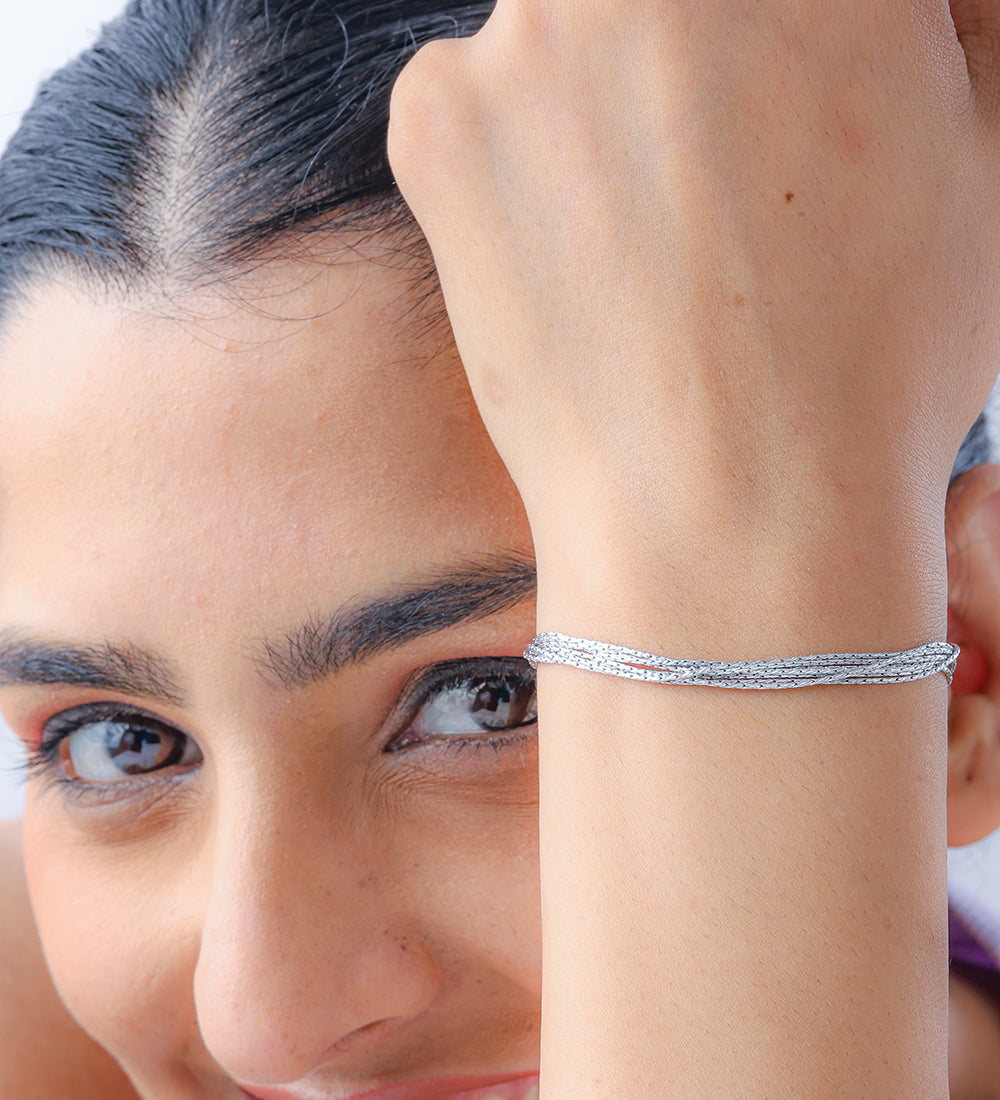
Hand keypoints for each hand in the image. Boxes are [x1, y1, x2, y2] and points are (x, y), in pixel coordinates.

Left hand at [389, 0, 999, 567]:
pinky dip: (513, 170)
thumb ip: (951, 26)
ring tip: (653, 242)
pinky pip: (477, 104)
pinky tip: (577, 264)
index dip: (786, 58)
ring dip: (605, 108)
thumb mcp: (986, 152)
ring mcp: (537, 21)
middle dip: (694, 68)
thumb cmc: (876, 365)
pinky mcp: (443, 114)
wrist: (735, 520)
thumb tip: (901, 13)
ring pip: (568, 36)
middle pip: (661, 2)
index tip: (779, 118)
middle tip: (721, 181)